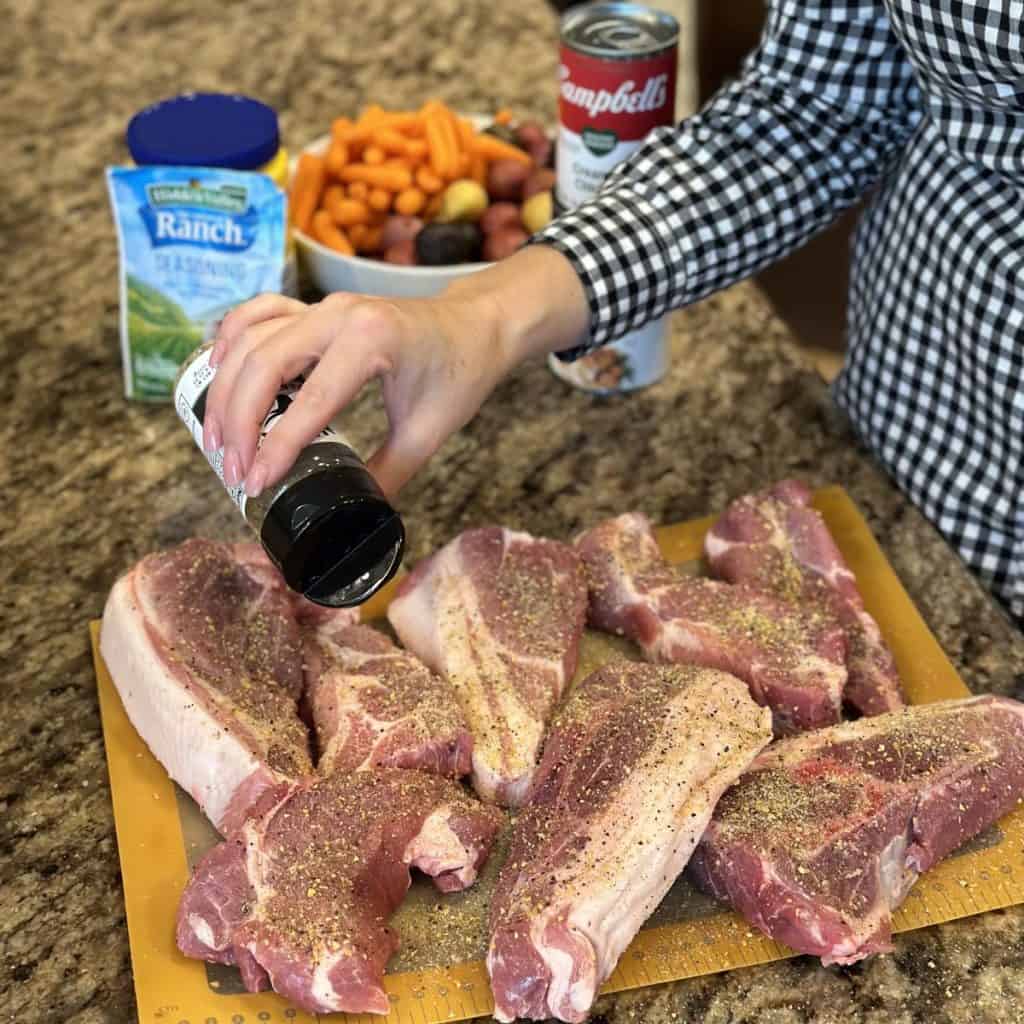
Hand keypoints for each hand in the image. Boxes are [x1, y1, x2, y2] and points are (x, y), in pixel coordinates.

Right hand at [202, 246, 588, 499]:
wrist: (478, 324)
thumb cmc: (460, 374)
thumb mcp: (428, 433)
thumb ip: (387, 477)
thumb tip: (353, 523)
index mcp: (372, 343)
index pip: (310, 403)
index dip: (277, 448)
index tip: (255, 485)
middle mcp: (340, 315)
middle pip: (264, 365)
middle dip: (238, 422)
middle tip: (231, 470)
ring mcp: (324, 306)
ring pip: (252, 340)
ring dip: (225, 388)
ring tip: (215, 438)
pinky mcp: (317, 307)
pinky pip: (259, 314)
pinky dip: (232, 339)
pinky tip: (215, 371)